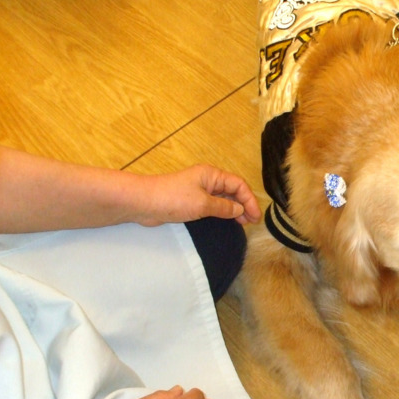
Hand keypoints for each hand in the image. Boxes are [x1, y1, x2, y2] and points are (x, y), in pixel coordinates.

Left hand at [137, 165, 261, 225]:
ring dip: (234, 210)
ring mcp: (198, 191)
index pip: (238, 184)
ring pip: (223, 199)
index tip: (255, 217)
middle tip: (251, 222)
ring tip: (242, 223)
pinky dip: (222, 213)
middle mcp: (207, 180)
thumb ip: (224, 207)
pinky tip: (226, 222)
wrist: (143, 203)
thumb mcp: (203, 204)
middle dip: (244, 205)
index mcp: (211, 175)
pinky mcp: (190, 201)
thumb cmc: (173, 199)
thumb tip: (239, 210)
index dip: (249, 200)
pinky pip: (212, 206)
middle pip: (232, 191)